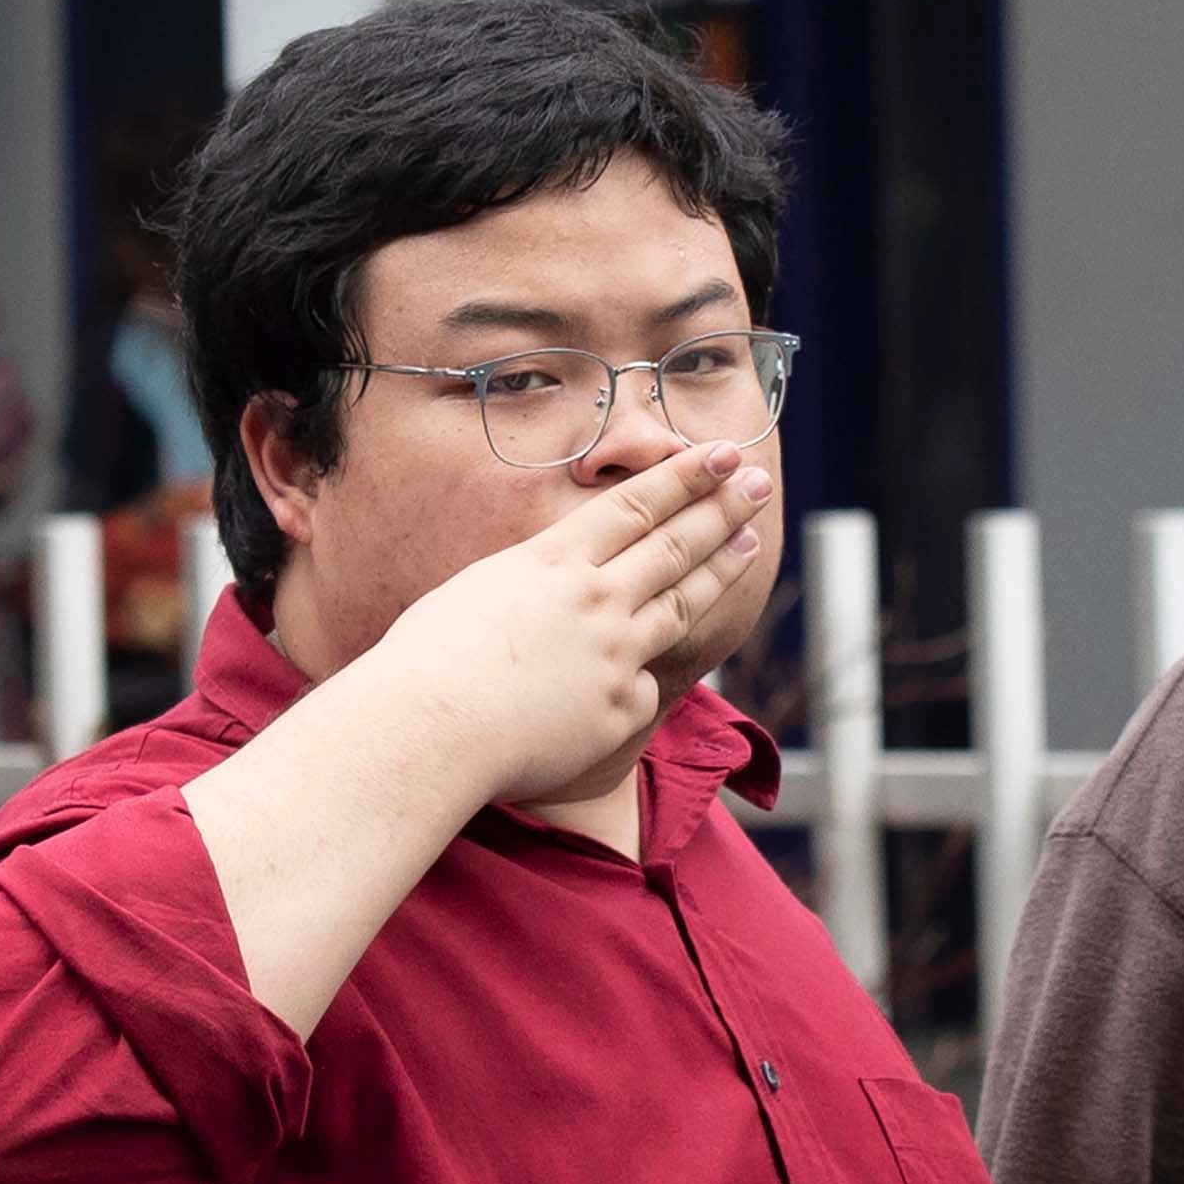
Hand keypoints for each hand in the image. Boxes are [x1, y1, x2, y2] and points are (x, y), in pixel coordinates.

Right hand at [360, 441, 772, 809]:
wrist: (429, 729)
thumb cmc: (425, 662)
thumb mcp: (475, 592)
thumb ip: (527, 585)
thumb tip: (551, 588)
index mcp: (553, 560)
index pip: (634, 507)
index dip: (684, 478)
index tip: (720, 454)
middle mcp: (595, 598)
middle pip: (674, 545)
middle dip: (723, 508)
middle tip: (758, 483)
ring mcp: (615, 653)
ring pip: (682, 604)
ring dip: (720, 570)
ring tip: (749, 545)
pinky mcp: (619, 709)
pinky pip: (642, 687)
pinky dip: (636, 679)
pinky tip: (634, 676)